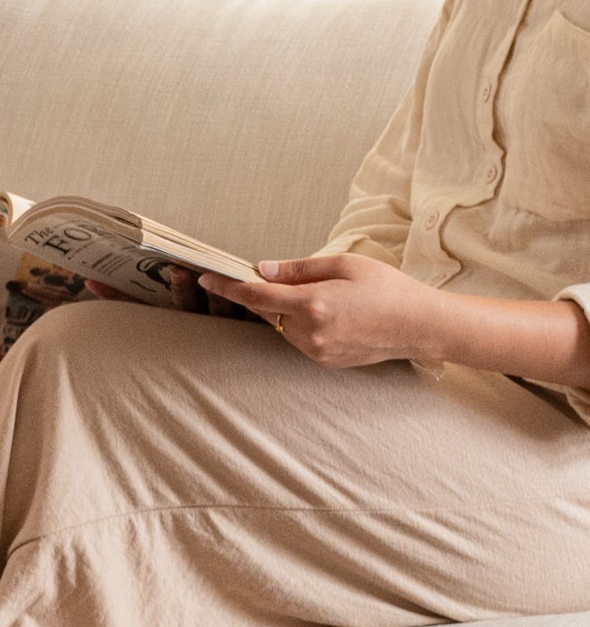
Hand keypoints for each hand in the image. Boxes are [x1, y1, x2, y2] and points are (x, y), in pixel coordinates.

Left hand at [195, 253, 446, 368]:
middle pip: (269, 312)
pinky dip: (304, 324)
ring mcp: (315, 351)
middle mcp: (309, 333)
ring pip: (283, 327)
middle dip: (270, 295)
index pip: (257, 296)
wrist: (419, 325)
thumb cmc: (387, 288)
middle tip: (286, 279)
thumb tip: (263, 269)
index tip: (206, 279)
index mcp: (313, 304)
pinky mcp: (323, 361)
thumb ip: (300, 268)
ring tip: (327, 297)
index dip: (229, 287)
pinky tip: (333, 314)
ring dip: (289, 311)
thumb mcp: (345, 265)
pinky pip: (300, 339)